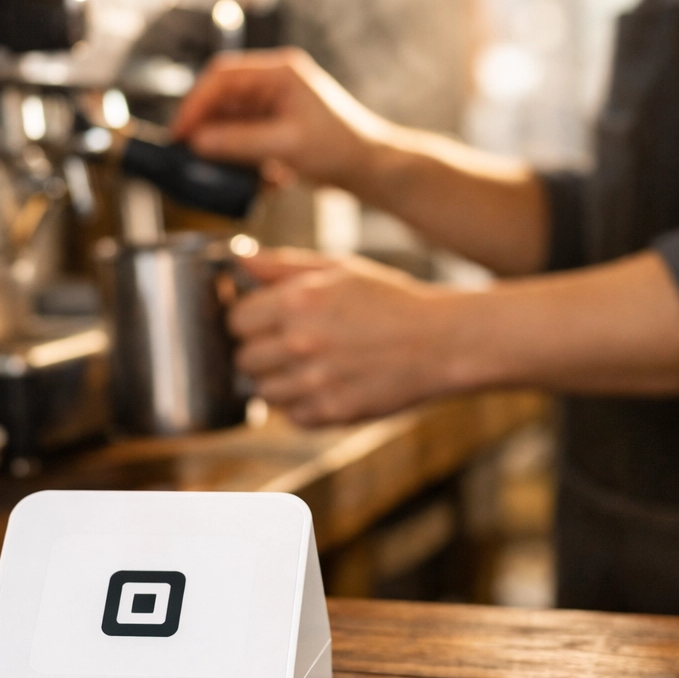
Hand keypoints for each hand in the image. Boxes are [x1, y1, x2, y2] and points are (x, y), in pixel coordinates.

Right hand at [171, 48, 388, 188]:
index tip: (181, 132)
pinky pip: (248, 139)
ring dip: (224, 146)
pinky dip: (243, 159)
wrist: (369, 169)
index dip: (196, 103)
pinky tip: (253, 179)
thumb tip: (199, 142)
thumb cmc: (339, 148)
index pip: (222, 77)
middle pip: (224, 99)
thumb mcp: (285, 145)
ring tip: (217, 169)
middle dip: (206, 126)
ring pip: (233, 122)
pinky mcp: (279, 129)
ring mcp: (277, 106)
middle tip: (188, 152)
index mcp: (279, 73)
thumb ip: (239, 142)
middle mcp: (275, 84)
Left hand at [228, 249, 452, 425]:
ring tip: (307, 368)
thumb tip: (239, 260)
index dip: (248, 320)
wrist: (442, 341)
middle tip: (287, 346)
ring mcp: (316, 382)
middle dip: (260, 352)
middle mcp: (301, 343)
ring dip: (278, 382)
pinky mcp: (333, 412)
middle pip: (244, 360)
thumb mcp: (340, 268)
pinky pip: (293, 417)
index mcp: (298, 302)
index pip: (235, 321)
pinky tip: (324, 387)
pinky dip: (302, 406)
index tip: (264, 321)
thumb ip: (283, 265)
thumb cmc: (391, 300)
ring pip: (263, 393)